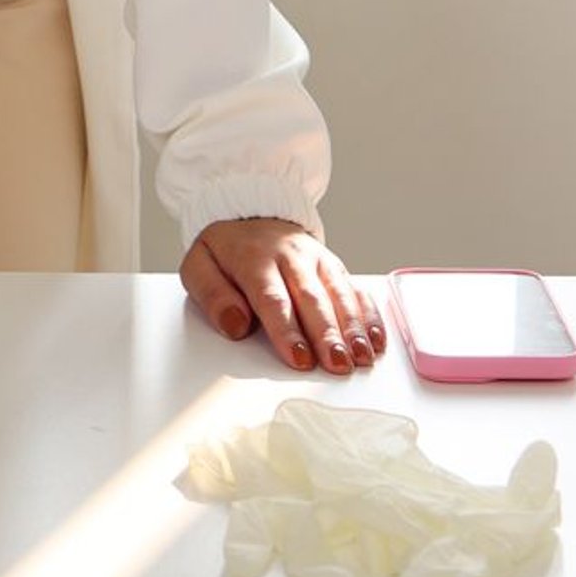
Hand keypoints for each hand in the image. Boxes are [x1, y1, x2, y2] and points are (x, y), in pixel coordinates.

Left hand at [181, 218, 385, 374]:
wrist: (250, 213)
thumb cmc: (226, 250)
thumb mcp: (199, 265)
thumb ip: (212, 296)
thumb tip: (235, 325)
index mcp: (254, 257)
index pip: (272, 297)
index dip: (287, 330)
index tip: (299, 358)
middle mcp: (290, 256)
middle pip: (312, 298)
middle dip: (326, 334)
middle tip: (336, 364)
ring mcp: (316, 260)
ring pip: (339, 294)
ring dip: (353, 327)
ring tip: (361, 357)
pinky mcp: (334, 266)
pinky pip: (356, 289)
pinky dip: (369, 315)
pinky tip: (376, 340)